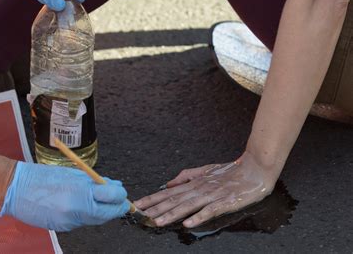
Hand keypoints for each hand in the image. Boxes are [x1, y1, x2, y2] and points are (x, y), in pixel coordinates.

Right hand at [0, 161, 129, 230]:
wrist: (16, 189)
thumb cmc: (42, 176)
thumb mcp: (73, 174)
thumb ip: (94, 182)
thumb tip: (113, 186)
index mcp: (80, 192)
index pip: (112, 197)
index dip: (120, 195)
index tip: (122, 192)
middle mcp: (76, 210)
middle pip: (107, 214)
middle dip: (115, 207)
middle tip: (119, 200)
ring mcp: (69, 221)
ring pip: (95, 220)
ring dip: (102, 211)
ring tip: (100, 200)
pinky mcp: (63, 227)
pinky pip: (82, 222)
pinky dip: (86, 215)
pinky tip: (81, 205)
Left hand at [134, 152, 280, 227]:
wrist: (255, 168)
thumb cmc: (231, 171)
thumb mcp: (206, 170)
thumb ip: (187, 176)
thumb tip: (168, 183)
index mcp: (194, 183)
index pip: (168, 193)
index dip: (152, 199)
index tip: (138, 204)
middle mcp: (199, 189)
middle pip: (174, 200)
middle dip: (156, 209)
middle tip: (140, 215)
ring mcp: (212, 196)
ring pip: (188, 206)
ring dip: (171, 215)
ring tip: (158, 221)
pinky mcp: (225, 202)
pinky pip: (210, 211)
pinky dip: (198, 217)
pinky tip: (188, 224)